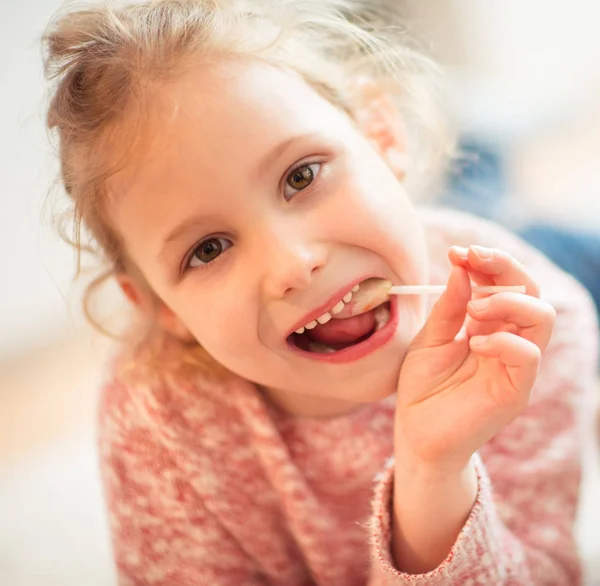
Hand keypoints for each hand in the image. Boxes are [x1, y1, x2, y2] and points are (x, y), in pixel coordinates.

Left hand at [394, 245, 555, 473]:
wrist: (416, 434)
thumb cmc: (422, 387)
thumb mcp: (428, 339)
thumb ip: (447, 308)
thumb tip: (460, 269)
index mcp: (487, 325)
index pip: (504, 283)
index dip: (486, 262)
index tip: (457, 252)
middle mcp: (507, 340)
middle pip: (530, 291)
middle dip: (503, 266)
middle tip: (471, 258)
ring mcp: (514, 365)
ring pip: (541, 317)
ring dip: (507, 300)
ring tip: (473, 307)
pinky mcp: (515, 390)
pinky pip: (528, 356)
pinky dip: (503, 341)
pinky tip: (474, 343)